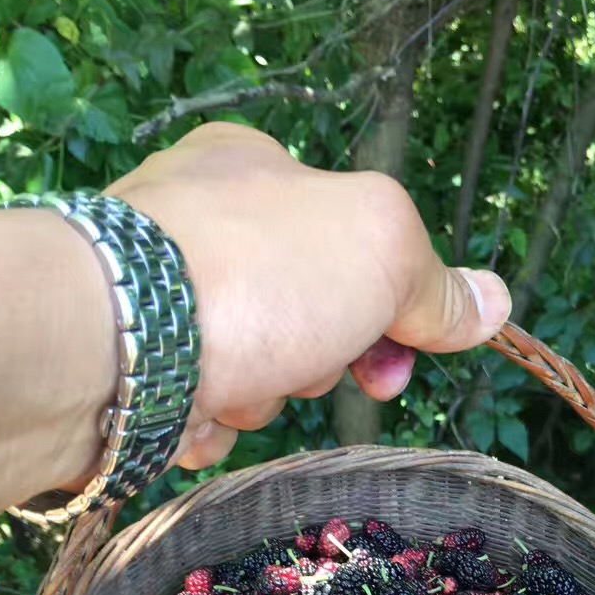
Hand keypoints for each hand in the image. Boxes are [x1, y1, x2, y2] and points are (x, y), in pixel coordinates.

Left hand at [108, 123, 510, 468]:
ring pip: (251, 373)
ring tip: (226, 385)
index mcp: (259, 171)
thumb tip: (493, 304)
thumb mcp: (378, 254)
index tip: (396, 364)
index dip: (389, 314)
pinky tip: (187, 414)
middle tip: (298, 364)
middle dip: (312, 359)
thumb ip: (436, 283)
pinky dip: (202, 423)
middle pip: (304, 319)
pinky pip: (194, 408)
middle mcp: (200, 223)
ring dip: (256, 397)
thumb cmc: (253, 277)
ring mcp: (154, 297)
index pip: (352, 247)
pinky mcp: (120, 364)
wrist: (101, 344)